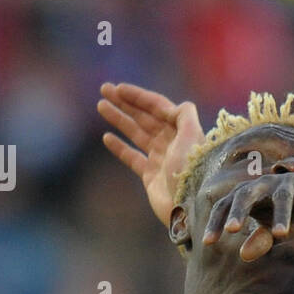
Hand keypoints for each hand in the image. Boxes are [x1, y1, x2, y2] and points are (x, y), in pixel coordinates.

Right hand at [98, 82, 203, 227]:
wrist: (190, 205)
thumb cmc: (190, 168)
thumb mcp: (192, 135)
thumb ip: (185, 115)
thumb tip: (174, 106)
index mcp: (182, 130)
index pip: (158, 107)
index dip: (139, 97)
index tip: (119, 88)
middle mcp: (171, 142)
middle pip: (145, 117)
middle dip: (125, 102)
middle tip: (104, 89)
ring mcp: (160, 159)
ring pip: (137, 133)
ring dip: (119, 118)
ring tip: (101, 105)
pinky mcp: (150, 177)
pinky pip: (132, 158)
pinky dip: (120, 147)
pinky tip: (107, 137)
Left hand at [203, 166, 293, 261]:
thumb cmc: (288, 210)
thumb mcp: (273, 228)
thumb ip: (260, 239)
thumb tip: (243, 256)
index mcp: (248, 193)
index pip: (226, 205)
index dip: (216, 222)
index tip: (207, 243)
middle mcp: (264, 184)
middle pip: (247, 193)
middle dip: (239, 210)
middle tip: (231, 230)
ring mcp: (288, 182)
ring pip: (282, 198)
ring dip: (281, 215)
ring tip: (280, 235)